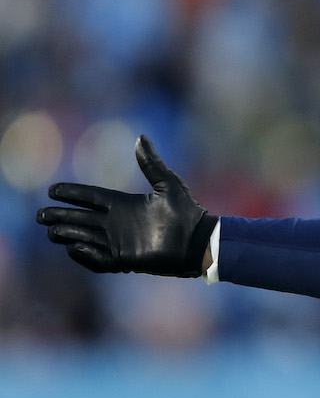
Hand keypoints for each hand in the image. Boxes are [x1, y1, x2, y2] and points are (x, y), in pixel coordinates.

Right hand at [36, 135, 217, 276]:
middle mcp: (117, 223)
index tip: (53, 190)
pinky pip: (99, 260)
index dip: (72, 194)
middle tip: (41, 215)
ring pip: (84, 238)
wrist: (199, 242)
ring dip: (67, 235)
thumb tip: (141, 137)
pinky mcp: (125, 260)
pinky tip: (73, 247)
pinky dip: (86, 255)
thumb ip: (151, 164)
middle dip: (60, 216)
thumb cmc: (187, 213)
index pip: (90, 197)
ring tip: (51, 231)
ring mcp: (120, 242)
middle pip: (80, 219)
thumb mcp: (168, 184)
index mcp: (124, 204)